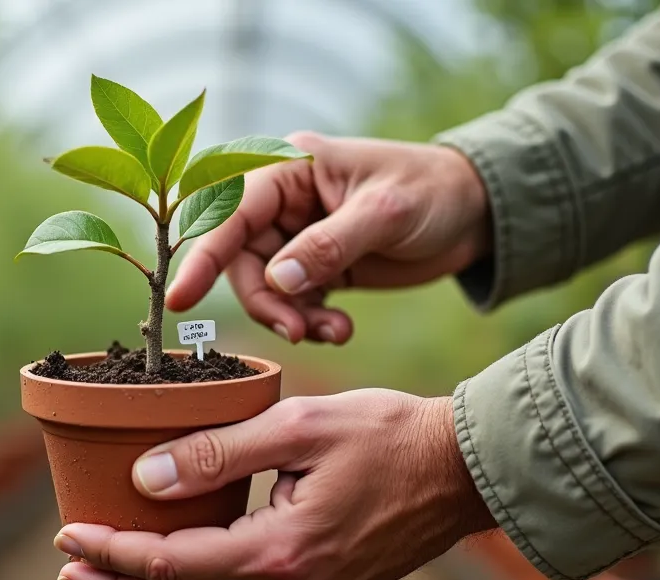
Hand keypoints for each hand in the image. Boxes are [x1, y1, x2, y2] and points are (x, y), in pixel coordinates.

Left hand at [51, 390, 496, 579]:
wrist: (466, 470)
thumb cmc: (388, 435)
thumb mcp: (297, 428)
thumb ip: (217, 454)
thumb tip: (145, 476)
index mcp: (279, 553)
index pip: (171, 563)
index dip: (113, 549)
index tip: (67, 532)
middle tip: (67, 566)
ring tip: (105, 568)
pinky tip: (176, 560)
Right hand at [167, 133, 490, 344]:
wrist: (477, 212)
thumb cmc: (433, 192)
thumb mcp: (385, 214)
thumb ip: (329, 246)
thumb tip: (278, 280)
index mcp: (289, 168)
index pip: (230, 212)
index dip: (202, 255)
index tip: (182, 298)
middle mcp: (284, 202)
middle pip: (241, 260)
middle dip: (266, 301)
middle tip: (298, 331)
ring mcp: (298, 236)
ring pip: (266, 288)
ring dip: (292, 317)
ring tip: (336, 331)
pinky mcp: (317, 266)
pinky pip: (292, 302)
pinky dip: (309, 322)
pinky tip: (342, 328)